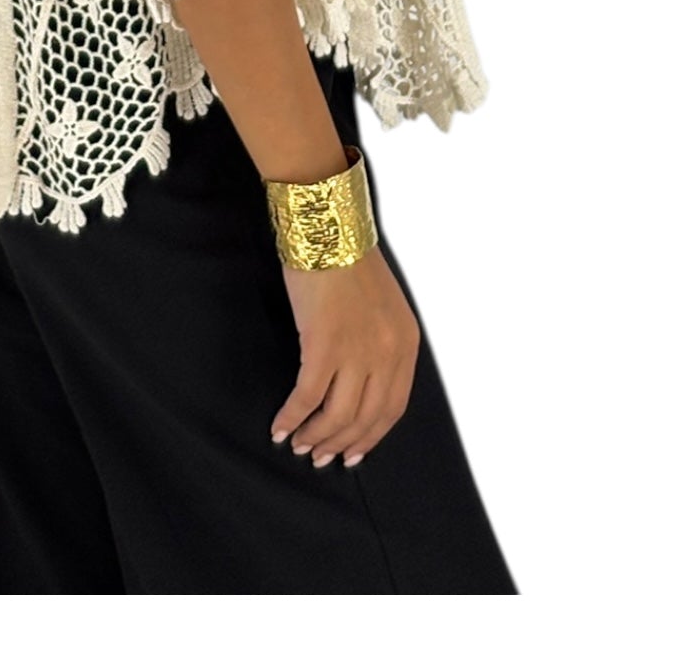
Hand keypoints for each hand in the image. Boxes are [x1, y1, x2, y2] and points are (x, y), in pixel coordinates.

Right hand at [270, 245, 420, 466]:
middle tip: (320, 457)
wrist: (330, 229)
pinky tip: (280, 427)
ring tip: (298, 445)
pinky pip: (307, 397)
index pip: (392, 409)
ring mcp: (356, 351)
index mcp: (406, 345)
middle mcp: (387, 354)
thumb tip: (361, 383)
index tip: (352, 453)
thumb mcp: (383, 307)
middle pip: (365, 419)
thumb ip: (380, 344)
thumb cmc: (350, 262)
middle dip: (340, 444)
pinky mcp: (323, 345)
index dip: (370, 437)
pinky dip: (292, 418)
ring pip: (337, 415)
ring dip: (315, 437)